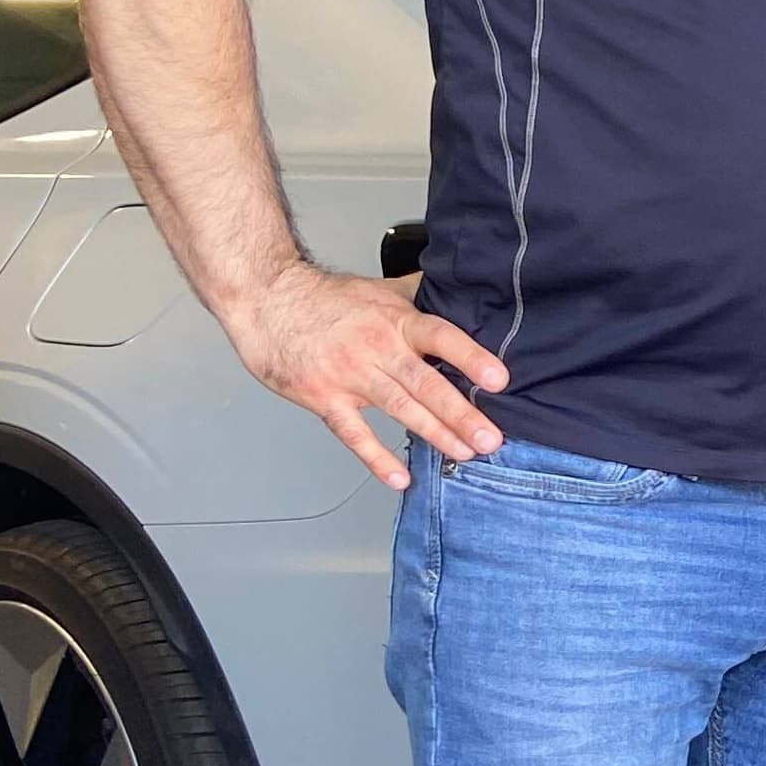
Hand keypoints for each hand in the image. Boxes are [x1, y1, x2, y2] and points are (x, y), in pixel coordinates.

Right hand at [223, 261, 505, 491]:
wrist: (267, 302)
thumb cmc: (325, 299)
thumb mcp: (379, 290)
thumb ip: (418, 296)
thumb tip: (459, 287)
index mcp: (395, 321)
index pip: (440, 337)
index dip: (470, 357)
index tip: (498, 379)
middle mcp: (377, 348)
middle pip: (425, 383)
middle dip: (461, 414)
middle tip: (491, 438)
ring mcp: (350, 376)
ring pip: (399, 409)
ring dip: (435, 434)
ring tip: (464, 454)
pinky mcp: (325, 398)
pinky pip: (354, 433)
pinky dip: (376, 457)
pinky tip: (400, 477)